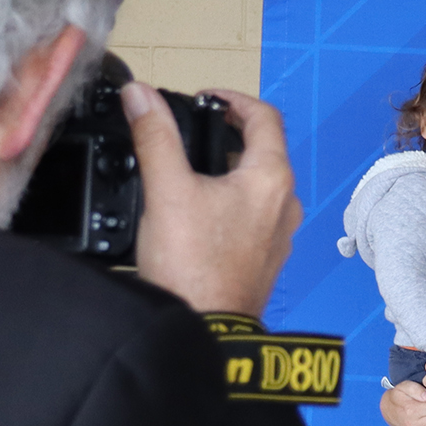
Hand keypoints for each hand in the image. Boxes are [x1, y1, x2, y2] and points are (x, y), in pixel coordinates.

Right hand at [127, 84, 298, 317]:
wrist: (206, 330)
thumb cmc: (193, 268)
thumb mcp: (167, 191)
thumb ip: (155, 137)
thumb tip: (140, 96)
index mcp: (272, 179)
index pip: (265, 117)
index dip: (233, 99)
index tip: (205, 99)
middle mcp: (284, 204)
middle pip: (264, 150)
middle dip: (227, 133)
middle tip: (191, 129)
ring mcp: (278, 234)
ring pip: (258, 184)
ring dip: (228, 167)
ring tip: (188, 167)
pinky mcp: (265, 257)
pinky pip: (254, 215)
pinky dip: (230, 199)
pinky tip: (197, 210)